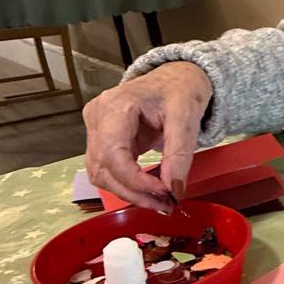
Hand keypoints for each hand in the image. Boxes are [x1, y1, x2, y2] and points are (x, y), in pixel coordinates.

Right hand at [83, 62, 212, 213]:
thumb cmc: (179, 89)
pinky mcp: (102, 138)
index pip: (113, 155)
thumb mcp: (187, 117)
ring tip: (159, 201)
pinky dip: (127, 184)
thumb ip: (179, 154)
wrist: (175, 78)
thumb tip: (174, 189)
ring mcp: (96, 128)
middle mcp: (97, 116)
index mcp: (115, 106)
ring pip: (100, 174)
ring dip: (128, 193)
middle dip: (133, 192)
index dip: (135, 181)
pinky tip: (149, 190)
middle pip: (102, 169)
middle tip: (164, 205)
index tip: (164, 193)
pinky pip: (107, 169)